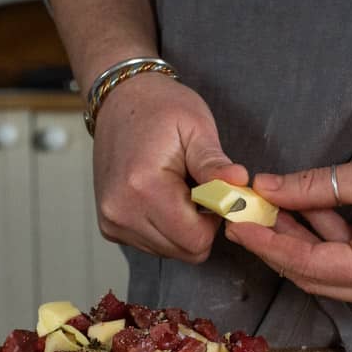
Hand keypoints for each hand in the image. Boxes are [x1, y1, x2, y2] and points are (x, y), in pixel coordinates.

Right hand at [92, 73, 247, 261]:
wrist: (120, 100)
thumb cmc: (161, 108)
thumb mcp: (196, 128)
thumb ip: (215, 164)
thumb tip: (240, 184)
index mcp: (143, 187)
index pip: (196, 240)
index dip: (215, 222)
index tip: (216, 195)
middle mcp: (121, 211)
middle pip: (184, 251)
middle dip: (201, 227)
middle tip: (201, 191)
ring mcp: (113, 221)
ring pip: (170, 251)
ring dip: (183, 228)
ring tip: (180, 190)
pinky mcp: (111, 226)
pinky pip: (153, 245)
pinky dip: (166, 228)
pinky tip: (164, 198)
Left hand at [224, 128, 351, 307]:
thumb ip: (310, 188)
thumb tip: (263, 189)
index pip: (310, 264)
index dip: (268, 243)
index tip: (236, 224)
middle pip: (314, 276)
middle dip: (276, 245)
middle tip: (242, 218)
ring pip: (328, 271)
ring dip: (299, 240)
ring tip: (267, 208)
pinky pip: (348, 264)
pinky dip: (324, 240)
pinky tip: (302, 212)